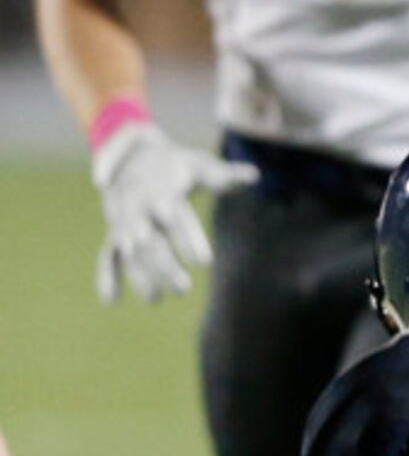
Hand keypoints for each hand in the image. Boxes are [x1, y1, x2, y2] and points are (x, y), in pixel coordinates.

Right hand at [90, 122, 257, 304]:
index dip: (188, 237)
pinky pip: (107, 253)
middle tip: (185, 289)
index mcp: (162, 191)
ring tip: (157, 299)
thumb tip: (254, 174)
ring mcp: (123, 220)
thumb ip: (225, 176)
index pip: (176, 216)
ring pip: (129, 251)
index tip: (204, 261)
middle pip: (150, 239)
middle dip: (164, 264)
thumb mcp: (200, 165)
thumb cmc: (177, 164)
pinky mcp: (114, 231)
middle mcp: (139, 207)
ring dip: (140, 275)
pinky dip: (107, 274)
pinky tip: (111, 300)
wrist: (133, 154)